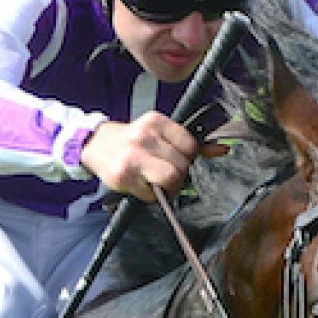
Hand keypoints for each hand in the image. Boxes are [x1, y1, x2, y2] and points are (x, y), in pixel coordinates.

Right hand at [79, 111, 215, 200]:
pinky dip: (150, 195)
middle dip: (178, 174)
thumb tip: (222, 150)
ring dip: (168, 186)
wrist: (95, 144)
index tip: (178, 160)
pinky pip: (151, 194)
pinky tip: (141, 184)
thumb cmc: (131, 140)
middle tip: (166, 173)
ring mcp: (133, 157)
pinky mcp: (124, 176)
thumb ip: (188, 142)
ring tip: (156, 181)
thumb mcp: (159, 133)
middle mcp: (144, 137)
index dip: (188, 158)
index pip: (190, 145)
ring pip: (170, 179)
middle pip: (182, 165)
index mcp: (156, 122)